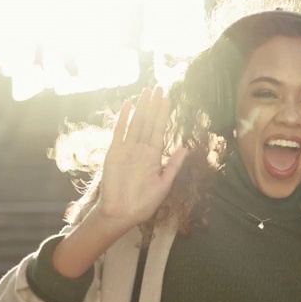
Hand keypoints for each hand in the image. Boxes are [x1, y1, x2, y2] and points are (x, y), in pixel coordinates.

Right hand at [92, 87, 189, 232]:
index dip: (163, 114)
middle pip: (148, 122)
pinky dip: (123, 118)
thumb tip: (186, 148)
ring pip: (136, 123)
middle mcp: (140, 149)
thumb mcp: (163, 184)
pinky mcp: (114, 153)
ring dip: (142, 107)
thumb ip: (173, 165)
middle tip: (159, 87)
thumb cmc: (143, 203)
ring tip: (147, 91)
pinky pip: (119, 132)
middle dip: (154, 106)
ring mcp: (127, 149)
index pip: (159, 130)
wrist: (121, 214)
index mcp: (153, 156)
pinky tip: (128, 105)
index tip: (167, 99)